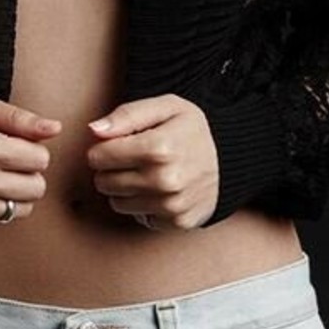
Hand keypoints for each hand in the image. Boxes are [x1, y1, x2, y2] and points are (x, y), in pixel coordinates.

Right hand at [0, 94, 61, 231]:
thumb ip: (20, 118)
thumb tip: (54, 129)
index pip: (40, 160)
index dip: (34, 150)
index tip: (19, 146)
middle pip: (36, 188)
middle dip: (29, 173)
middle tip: (10, 161)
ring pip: (23, 208)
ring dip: (17, 192)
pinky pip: (2, 220)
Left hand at [85, 95, 219, 230]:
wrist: (233, 159)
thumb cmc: (194, 131)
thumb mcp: (166, 107)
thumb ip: (127, 115)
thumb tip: (94, 130)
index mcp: (158, 147)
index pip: (98, 156)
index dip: (102, 148)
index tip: (117, 143)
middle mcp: (164, 180)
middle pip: (103, 182)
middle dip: (110, 168)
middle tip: (131, 157)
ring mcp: (171, 204)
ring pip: (116, 202)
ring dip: (124, 188)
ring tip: (145, 172)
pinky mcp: (176, 221)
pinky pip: (138, 216)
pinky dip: (143, 204)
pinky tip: (158, 189)